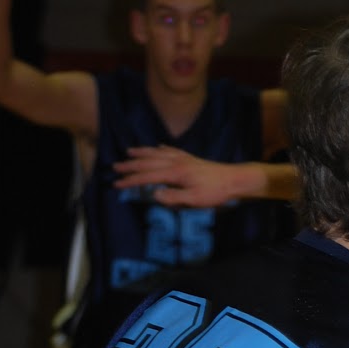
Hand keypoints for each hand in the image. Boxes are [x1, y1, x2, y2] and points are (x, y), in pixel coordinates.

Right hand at [114, 146, 237, 206]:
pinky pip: (171, 150)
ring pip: (157, 153)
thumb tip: (154, 195)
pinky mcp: (190, 158)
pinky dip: (160, 149)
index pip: (147, 177)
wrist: (233, 180)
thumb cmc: (215, 192)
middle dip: (130, 165)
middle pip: (148, 162)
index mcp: (175, 173)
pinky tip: (157, 148)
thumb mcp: (194, 200)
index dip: (131, 181)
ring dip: (142, 153)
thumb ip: (173, 198)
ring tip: (129, 152)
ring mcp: (183, 158)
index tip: (117, 185)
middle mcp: (176, 162)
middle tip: (115, 167)